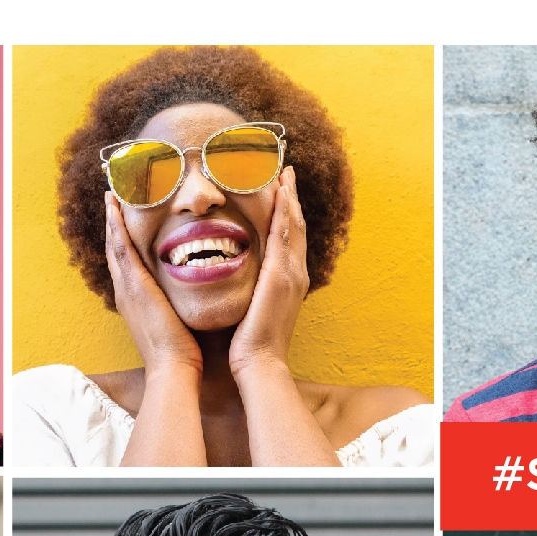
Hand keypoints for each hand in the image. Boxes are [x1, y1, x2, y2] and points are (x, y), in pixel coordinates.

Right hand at [104, 194, 202, 379]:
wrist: (173, 367)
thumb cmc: (180, 352)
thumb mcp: (176, 321)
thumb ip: (178, 304)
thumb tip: (192, 293)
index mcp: (136, 299)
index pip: (127, 261)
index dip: (123, 237)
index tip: (124, 216)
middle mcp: (125, 291)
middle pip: (115, 249)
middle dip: (113, 223)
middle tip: (111, 195)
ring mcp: (127, 288)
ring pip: (114, 244)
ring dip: (111, 217)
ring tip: (111, 191)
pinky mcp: (134, 286)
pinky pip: (121, 248)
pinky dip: (115, 225)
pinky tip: (115, 205)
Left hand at [229, 167, 310, 380]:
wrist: (260, 364)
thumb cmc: (251, 348)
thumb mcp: (254, 313)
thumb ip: (252, 295)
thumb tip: (240, 286)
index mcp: (289, 282)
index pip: (289, 240)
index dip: (288, 214)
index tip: (282, 192)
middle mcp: (296, 274)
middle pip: (296, 226)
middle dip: (292, 198)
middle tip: (287, 170)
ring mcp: (291, 273)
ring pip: (293, 224)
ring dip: (290, 196)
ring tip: (284, 171)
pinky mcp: (280, 275)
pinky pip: (284, 234)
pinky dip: (284, 210)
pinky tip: (281, 190)